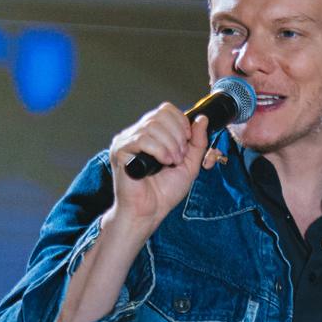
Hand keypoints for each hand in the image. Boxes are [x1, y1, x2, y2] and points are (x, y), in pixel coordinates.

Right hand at [106, 104, 221, 232]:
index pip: (165, 110)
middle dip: (177, 135)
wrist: (149, 212)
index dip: (181, 122)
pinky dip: (159, 150)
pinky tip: (163, 163)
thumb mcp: (189, 164)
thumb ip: (197, 142)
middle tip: (180, 156)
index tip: (188, 141)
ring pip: (152, 126)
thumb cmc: (164, 192)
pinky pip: (142, 139)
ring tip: (172, 162)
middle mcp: (136, 134)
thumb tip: (202, 119)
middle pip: (160, 115)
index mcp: (151, 134)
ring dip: (170, 144)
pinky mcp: (120, 151)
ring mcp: (126, 141)